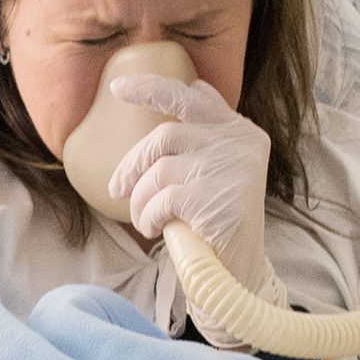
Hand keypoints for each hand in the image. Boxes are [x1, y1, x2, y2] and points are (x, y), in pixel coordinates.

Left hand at [102, 74, 278, 331]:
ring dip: (140, 198)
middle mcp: (239, 143)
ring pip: (158, 170)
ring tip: (143, 219)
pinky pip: (160, 199)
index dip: (152, 89)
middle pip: (166, 136)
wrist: (239, 274)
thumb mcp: (218, 171)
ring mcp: (228, 167)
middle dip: (133, 163)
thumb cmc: (219, 221)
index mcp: (242, 132)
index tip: (118, 88)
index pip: (196, 97)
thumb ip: (207, 133)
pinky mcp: (211, 197)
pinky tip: (155, 229)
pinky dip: (149, 215)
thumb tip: (195, 85)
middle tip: (117, 189)